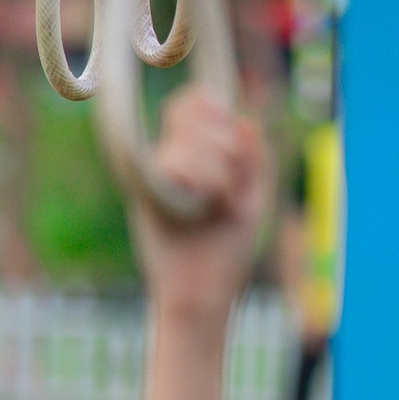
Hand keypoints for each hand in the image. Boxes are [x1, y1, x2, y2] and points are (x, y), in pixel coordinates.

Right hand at [133, 88, 269, 324]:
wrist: (201, 295)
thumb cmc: (225, 252)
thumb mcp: (251, 197)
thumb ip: (252, 157)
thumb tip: (244, 119)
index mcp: (192, 156)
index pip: (192, 104)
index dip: (210, 106)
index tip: (231, 130)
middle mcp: (168, 161)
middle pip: (195, 116)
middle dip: (225, 144)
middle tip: (230, 183)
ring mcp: (154, 178)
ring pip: (189, 141)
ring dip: (218, 168)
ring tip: (219, 200)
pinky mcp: (146, 195)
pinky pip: (175, 164)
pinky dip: (203, 180)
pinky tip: (206, 203)